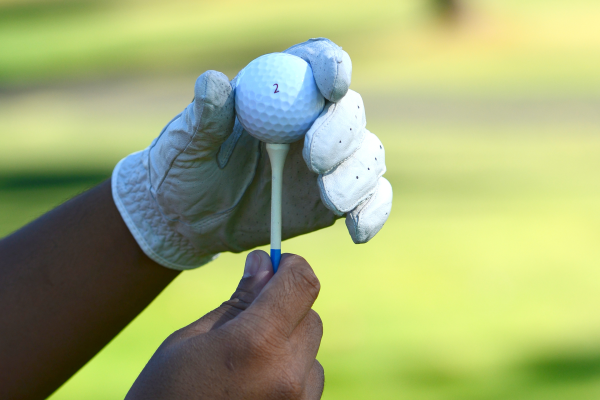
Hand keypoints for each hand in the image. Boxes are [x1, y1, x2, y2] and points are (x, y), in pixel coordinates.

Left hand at [112, 38, 392, 268]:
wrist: (191, 220)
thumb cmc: (186, 169)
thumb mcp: (188, 143)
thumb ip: (205, 116)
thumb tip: (212, 83)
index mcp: (280, 92)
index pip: (317, 64)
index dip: (332, 68)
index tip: (330, 86)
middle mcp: (313, 122)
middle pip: (350, 112)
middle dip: (340, 132)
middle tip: (313, 158)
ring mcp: (330, 163)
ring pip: (368, 155)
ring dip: (357, 176)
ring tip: (328, 198)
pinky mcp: (336, 199)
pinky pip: (371, 200)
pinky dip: (373, 212)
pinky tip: (356, 231)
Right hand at [126, 251, 324, 398]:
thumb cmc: (164, 395)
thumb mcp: (191, 339)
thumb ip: (238, 300)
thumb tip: (264, 263)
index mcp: (255, 344)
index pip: (301, 284)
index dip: (291, 267)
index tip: (276, 266)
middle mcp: (287, 374)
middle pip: (310, 315)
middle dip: (285, 307)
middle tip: (249, 317)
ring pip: (311, 349)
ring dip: (288, 342)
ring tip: (246, 363)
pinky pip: (309, 379)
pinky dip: (291, 371)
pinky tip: (256, 383)